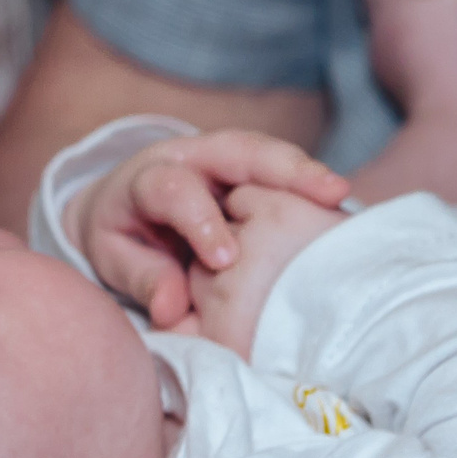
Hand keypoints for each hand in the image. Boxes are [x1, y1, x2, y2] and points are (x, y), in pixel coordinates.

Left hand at [66, 132, 348, 331]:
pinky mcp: (253, 172)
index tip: (224, 260)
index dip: (199, 222)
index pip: (174, 189)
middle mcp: (192, 157)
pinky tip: (341, 211)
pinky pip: (284, 174)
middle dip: (280, 167)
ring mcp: (226, 160)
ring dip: (305, 172)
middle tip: (323, 192)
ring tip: (340, 196)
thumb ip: (142, 280)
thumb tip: (171, 309)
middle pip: (236, 148)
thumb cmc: (122, 239)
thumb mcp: (115, 260)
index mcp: (148, 179)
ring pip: (268, 154)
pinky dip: (311, 190)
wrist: (122, 210)